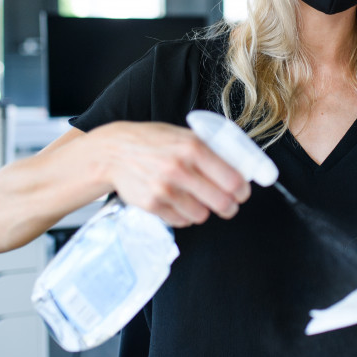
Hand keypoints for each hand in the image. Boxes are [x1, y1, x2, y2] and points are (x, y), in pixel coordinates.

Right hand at [94, 121, 250, 227]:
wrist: (113, 152)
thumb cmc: (152, 141)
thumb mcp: (183, 135)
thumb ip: (208, 149)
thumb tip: (238, 167)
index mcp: (193, 147)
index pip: (232, 179)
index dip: (242, 190)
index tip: (242, 192)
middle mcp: (179, 169)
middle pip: (221, 202)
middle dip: (229, 207)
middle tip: (229, 205)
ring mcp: (164, 189)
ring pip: (202, 215)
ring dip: (205, 211)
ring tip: (199, 200)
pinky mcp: (151, 205)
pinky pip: (181, 221)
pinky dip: (185, 215)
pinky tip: (179, 203)